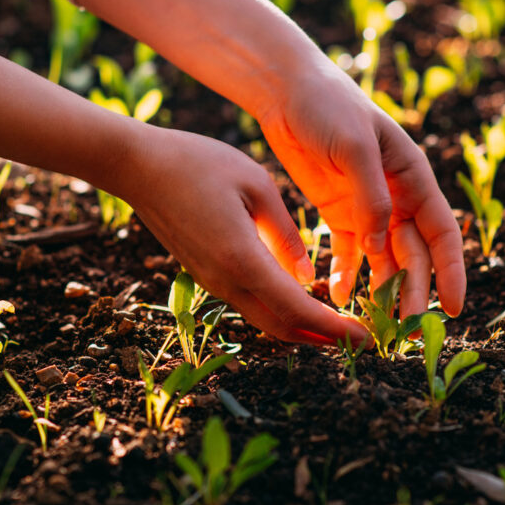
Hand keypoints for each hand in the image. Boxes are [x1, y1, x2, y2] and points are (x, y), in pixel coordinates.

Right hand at [116, 126, 370, 344]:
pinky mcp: (204, 274)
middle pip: (281, 327)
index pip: (296, 309)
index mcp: (241, 258)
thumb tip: (306, 275)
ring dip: (302, 328)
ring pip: (264, 319)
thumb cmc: (198, 163)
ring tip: (337, 326)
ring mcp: (211, 281)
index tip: (366, 338)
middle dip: (323, 339)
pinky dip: (280, 311)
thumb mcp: (256, 185)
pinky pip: (249, 302)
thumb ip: (284, 233)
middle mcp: (225, 280)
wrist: (138, 168)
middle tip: (361, 340)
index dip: (334, 329)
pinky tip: (300, 300)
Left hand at [255, 58, 465, 317]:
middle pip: (413, 254)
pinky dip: (347, 273)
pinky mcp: (337, 210)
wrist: (287, 90)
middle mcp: (396, 195)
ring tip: (375, 323)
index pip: (442, 232)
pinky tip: (337, 295)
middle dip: (414, 291)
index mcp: (413, 175)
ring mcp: (367, 205)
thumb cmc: (328, 106)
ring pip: (383, 258)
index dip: (451, 271)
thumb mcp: (354, 146)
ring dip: (383, 289)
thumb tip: (379, 245)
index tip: (453, 308)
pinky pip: (349, 251)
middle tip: (406, 330)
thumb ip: (370, 196)